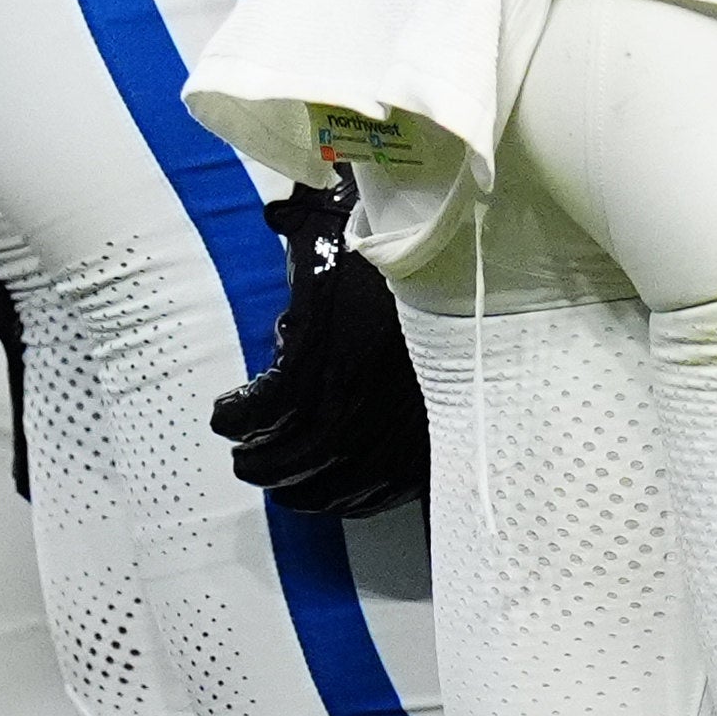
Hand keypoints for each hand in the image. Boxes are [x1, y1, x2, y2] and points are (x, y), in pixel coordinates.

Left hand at [211, 174, 428, 517]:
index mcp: (325, 355)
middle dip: (261, 462)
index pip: (265, 407)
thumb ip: (305, 234)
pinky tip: (338, 495)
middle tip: (244, 457)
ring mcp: (397, 430)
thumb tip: (277, 215)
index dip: (238, 416)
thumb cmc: (413, 248)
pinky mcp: (432, 442)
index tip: (224, 412)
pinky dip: (352, 500)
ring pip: (335, 484)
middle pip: (295, 456)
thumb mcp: (351, 232)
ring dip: (300, 491)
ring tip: (280, 484)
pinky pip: (383, 492)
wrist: (492, 269)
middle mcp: (356, 402)